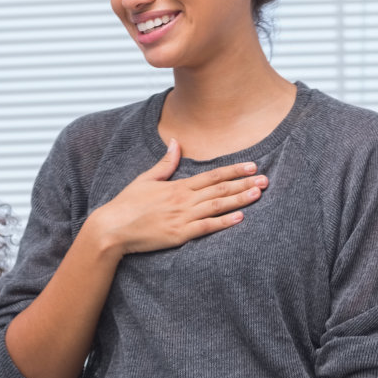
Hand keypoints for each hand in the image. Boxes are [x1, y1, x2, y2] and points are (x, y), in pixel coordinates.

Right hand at [86, 138, 266, 254]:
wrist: (112, 228)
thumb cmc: (126, 205)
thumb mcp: (145, 180)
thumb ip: (165, 163)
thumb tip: (176, 142)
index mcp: (177, 186)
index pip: (211, 176)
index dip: (233, 170)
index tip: (251, 165)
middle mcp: (182, 199)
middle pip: (219, 189)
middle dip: (244, 183)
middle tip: (265, 179)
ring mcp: (182, 217)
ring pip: (217, 206)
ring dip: (239, 199)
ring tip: (258, 193)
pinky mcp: (179, 234)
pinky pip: (206, 227)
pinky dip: (223, 222)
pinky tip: (240, 217)